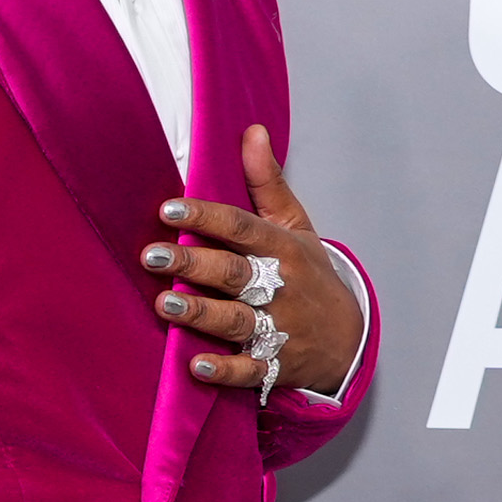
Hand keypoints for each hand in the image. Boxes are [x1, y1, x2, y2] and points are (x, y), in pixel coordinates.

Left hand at [145, 128, 364, 400]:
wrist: (348, 337)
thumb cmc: (310, 275)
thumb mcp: (296, 225)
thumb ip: (267, 182)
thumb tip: (251, 131)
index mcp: (283, 248)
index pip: (241, 228)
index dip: (206, 218)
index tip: (169, 209)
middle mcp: (280, 288)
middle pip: (234, 273)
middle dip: (194, 265)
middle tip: (153, 256)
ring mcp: (277, 329)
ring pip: (236, 320)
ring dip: (201, 314)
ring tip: (164, 304)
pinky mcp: (274, 366)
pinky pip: (249, 371)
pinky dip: (224, 370)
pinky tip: (196, 366)